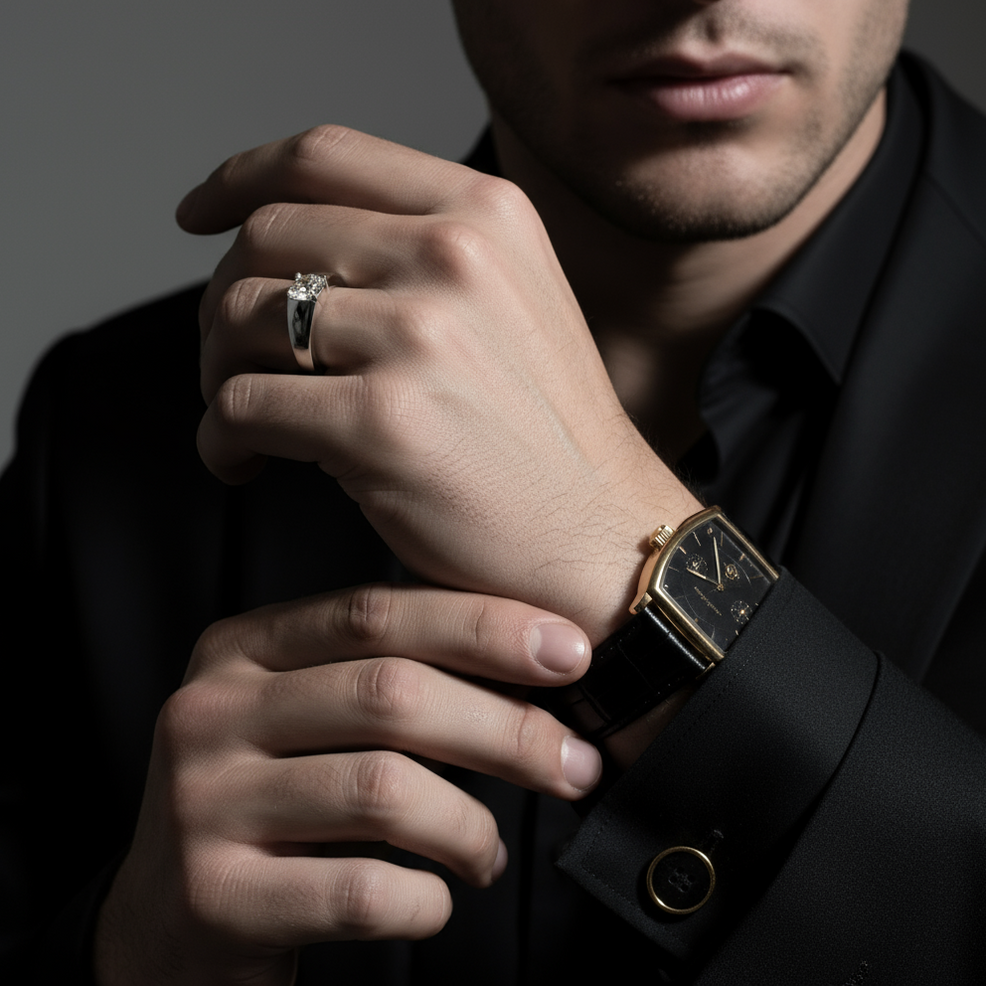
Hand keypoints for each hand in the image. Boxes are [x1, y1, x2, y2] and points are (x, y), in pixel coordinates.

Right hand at [94, 584, 597, 984]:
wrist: (169, 918)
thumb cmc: (270, 799)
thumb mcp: (301, 714)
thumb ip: (384, 678)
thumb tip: (533, 668)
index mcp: (242, 649)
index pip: (376, 613)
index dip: (483, 626)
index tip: (569, 652)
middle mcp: (212, 712)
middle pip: (391, 694)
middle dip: (506, 730)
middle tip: (574, 763)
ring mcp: (204, 803)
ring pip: (384, 791)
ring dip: (470, 826)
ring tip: (488, 851)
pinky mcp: (214, 897)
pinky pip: (361, 891)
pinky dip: (426, 898)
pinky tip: (436, 897)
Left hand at [183, 126, 700, 641]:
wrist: (598, 536)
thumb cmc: (545, 435)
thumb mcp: (512, 302)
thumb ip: (420, 253)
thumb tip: (290, 252)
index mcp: (484, 214)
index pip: (325, 155)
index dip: (240, 180)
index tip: (199, 215)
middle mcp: (453, 257)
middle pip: (266, 237)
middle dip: (220, 302)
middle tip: (227, 359)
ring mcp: (419, 337)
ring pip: (239, 318)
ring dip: (214, 373)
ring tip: (241, 422)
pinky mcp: (382, 423)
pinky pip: (240, 406)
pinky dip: (220, 440)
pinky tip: (244, 465)